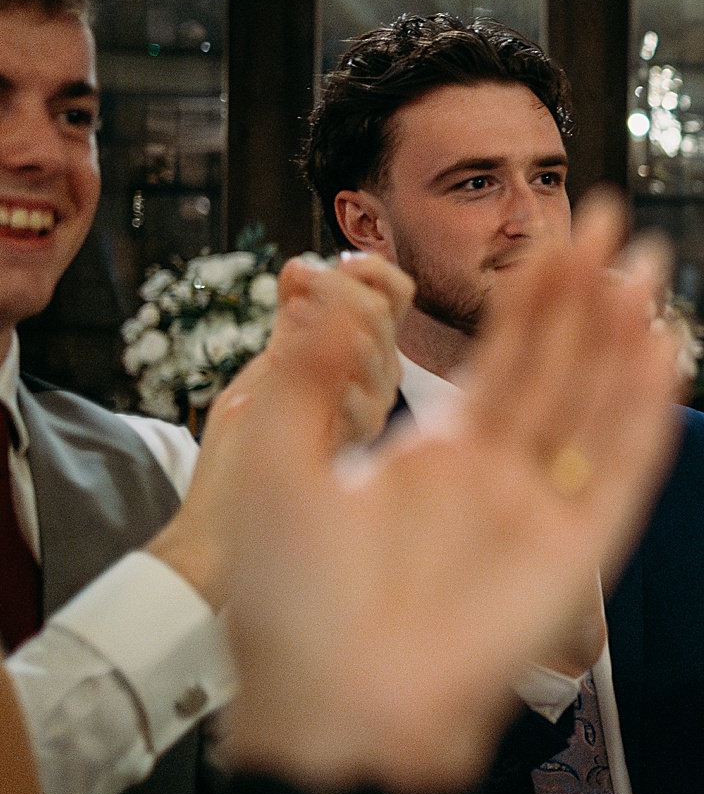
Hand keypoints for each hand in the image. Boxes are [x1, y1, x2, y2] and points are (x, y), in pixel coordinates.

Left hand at [147, 254, 411, 603]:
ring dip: (331, 318)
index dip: (376, 275)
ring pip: (374, 349)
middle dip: (343, 287)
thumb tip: (302, 264)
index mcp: (359, 373)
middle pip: (383, 321)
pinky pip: (350, 387)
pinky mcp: (344, 444)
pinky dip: (321, 360)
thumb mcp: (266, 375)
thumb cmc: (241, 466)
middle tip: (299, 277)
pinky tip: (289, 351)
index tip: (340, 258)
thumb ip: (292, 328)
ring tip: (288, 314)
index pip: (394, 307)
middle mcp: (373, 395)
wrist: (219, 535)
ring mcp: (364, 420)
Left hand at [216, 190, 684, 793]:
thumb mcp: (281, 470)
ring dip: (624, 336)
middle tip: (610, 217)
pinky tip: (661, 352)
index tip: (555, 231)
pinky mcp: (579, 554)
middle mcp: (500, 481)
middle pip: (559, 368)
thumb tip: (332, 284)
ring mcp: (545, 515)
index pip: (501, 360)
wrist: (336, 712)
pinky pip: (622, 470)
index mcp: (436, 463)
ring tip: (643, 264)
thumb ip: (313, 377)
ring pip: (599, 407)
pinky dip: (645, 413)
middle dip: (586, 293)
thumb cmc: (293, 613)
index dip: (532, 295)